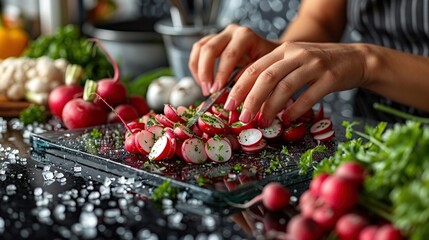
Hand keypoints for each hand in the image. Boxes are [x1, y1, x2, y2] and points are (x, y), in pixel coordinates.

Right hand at [189, 24, 278, 95]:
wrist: (272, 53)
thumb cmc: (270, 63)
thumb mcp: (264, 70)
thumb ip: (248, 78)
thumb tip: (232, 93)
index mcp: (246, 36)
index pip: (229, 54)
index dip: (220, 74)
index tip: (216, 91)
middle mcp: (232, 31)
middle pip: (209, 48)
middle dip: (205, 73)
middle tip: (208, 91)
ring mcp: (221, 34)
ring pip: (200, 48)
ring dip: (198, 70)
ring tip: (204, 88)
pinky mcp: (213, 40)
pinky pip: (197, 50)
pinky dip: (196, 67)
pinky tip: (202, 81)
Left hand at [223, 42, 366, 126]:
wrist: (355, 58)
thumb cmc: (319, 65)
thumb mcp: (294, 62)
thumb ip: (274, 75)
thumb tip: (250, 101)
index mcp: (283, 50)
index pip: (254, 68)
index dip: (239, 88)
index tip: (228, 106)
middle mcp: (296, 54)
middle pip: (266, 77)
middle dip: (250, 100)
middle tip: (242, 119)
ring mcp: (314, 64)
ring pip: (285, 86)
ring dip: (270, 107)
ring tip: (263, 122)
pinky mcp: (330, 77)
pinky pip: (308, 95)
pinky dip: (295, 109)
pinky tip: (287, 119)